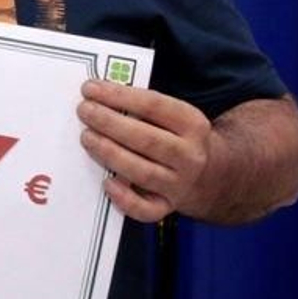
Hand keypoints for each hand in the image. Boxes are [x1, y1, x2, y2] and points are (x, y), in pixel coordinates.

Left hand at [76, 79, 213, 221]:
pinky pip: (145, 209)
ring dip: (110, 154)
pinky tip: (107, 183)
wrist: (212, 175)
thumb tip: (101, 97)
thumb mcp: (175, 117)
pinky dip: (124, 199)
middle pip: (146, 139)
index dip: (120, 96)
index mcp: (193, 125)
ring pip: (143, 172)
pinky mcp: (168, 206)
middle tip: (84, 111)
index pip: (154, 106)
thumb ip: (144, 108)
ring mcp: (180, 183)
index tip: (91, 89)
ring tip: (87, 137)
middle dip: (110, 123)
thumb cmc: (179, 139)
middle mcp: (189, 155)